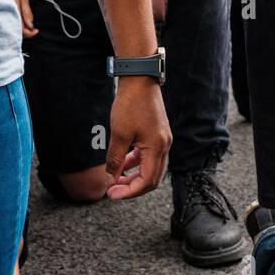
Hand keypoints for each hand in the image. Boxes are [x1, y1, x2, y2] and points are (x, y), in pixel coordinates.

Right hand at [9, 0, 37, 38]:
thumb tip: (31, 26)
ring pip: (11, 27)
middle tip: (32, 29)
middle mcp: (6, 15)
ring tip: (26, 25)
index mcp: (13, 12)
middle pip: (15, 31)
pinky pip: (6, 21)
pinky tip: (17, 19)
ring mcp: (1, 13)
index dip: (30, 33)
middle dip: (24, 32)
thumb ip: (27, 13)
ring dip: (19, 28)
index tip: (36, 31)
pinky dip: (13, 23)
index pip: (21, 30)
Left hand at [105, 76, 170, 200]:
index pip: (147, 181)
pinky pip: (149, 156)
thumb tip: (110, 180)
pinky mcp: (158, 134)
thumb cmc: (130, 105)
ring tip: (114, 178)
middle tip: (111, 191)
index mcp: (157, 147)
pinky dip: (136, 163)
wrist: (140, 80)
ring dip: (133, 176)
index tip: (111, 194)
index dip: (129, 192)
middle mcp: (164, 146)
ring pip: (150, 168)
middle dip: (131, 187)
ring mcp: (163, 140)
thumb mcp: (119, 134)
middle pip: (151, 178)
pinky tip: (122, 163)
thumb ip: (115, 160)